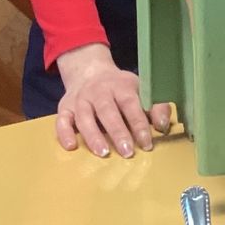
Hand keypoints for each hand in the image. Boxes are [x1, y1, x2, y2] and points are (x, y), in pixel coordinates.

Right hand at [54, 43, 171, 157]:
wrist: (89, 71)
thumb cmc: (119, 87)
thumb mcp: (140, 89)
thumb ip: (155, 107)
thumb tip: (163, 126)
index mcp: (120, 85)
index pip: (130, 104)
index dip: (139, 124)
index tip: (146, 143)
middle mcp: (98, 91)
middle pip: (107, 111)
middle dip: (118, 132)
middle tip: (128, 152)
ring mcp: (80, 99)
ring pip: (84, 117)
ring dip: (93, 135)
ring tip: (104, 153)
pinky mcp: (65, 108)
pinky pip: (61, 120)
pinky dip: (64, 133)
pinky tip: (71, 146)